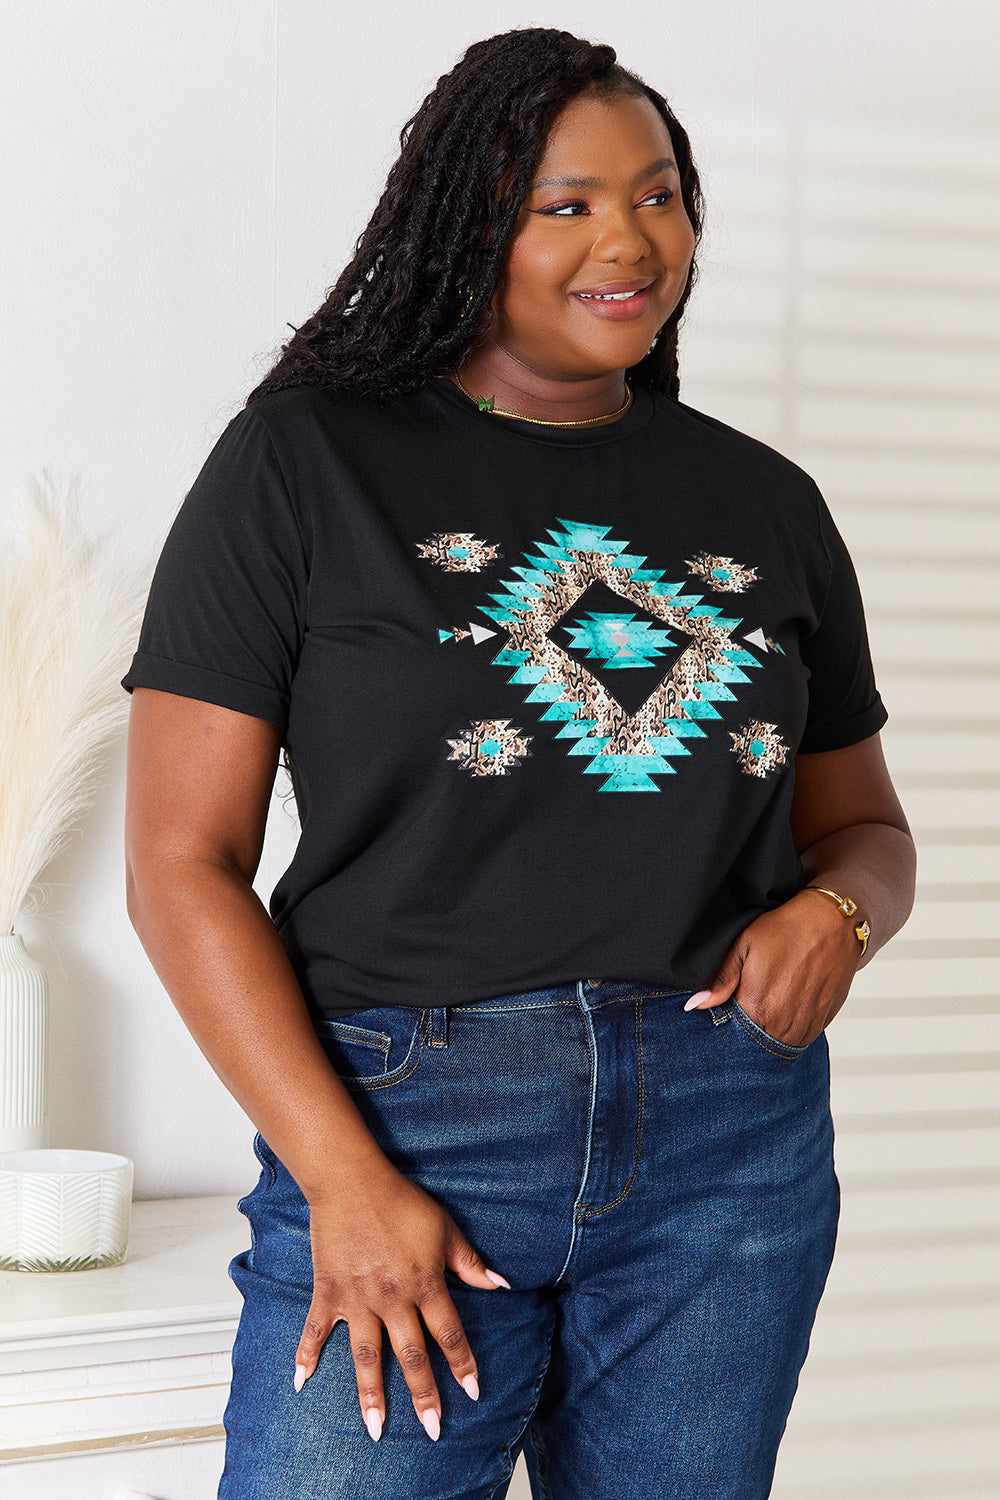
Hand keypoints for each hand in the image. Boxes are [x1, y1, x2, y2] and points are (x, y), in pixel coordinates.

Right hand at [293, 1160, 509, 1442]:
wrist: (352, 1181)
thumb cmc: (402, 1201)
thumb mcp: (445, 1228)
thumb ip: (470, 1262)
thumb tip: (500, 1285)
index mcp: (425, 1283)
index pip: (449, 1333)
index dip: (462, 1364)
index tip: (472, 1392)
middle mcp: (393, 1298)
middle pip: (412, 1355)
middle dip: (424, 1395)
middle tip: (432, 1430)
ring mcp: (358, 1299)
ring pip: (368, 1357)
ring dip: (371, 1395)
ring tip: (376, 1429)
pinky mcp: (329, 1292)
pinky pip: (316, 1330)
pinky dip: (307, 1356)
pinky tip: (301, 1383)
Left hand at [684, 889, 863, 1046]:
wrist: (833, 922)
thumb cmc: (787, 929)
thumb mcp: (744, 946)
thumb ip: (720, 980)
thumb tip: (695, 1005)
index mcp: (759, 1008)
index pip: (732, 1032)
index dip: (726, 1021)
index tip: (728, 1005)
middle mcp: (784, 1024)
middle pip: (755, 1041)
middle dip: (746, 1028)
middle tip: (748, 998)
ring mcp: (806, 1025)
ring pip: (778, 1043)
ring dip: (769, 1029)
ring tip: (769, 1000)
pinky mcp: (823, 1021)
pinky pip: (800, 1037)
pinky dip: (789, 1027)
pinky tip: (786, 1004)